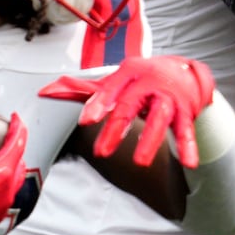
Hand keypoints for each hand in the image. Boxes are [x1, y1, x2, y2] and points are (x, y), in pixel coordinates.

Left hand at [39, 55, 214, 167]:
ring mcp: (168, 98)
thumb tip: (45, 92)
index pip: (110, 88)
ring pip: (159, 118)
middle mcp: (148, 83)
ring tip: (140, 162)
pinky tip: (190, 163)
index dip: (97, 103)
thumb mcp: (114, 79)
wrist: (185, 70)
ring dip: (150, 140)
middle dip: (116, 128)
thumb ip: (80, 89)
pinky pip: (186, 130)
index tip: (85, 121)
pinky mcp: (185, 111)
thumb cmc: (141, 77)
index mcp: (128, 73)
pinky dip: (189, 146)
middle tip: (102, 152)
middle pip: (130, 105)